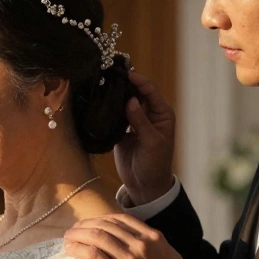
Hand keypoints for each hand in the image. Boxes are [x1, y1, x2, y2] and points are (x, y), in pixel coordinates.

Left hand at [64, 214, 191, 258]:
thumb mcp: (171, 258)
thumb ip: (156, 246)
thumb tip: (140, 239)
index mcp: (154, 238)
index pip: (121, 219)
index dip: (101, 219)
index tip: (90, 223)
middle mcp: (141, 245)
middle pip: (106, 226)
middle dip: (86, 225)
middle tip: (74, 230)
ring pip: (98, 237)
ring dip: (79, 234)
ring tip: (68, 237)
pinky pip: (93, 255)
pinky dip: (78, 249)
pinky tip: (70, 249)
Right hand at [114, 71, 175, 204]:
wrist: (144, 185)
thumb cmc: (155, 164)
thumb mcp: (151, 143)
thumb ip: (141, 121)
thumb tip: (131, 100)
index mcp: (162, 114)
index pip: (151, 91)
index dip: (139, 81)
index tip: (125, 73)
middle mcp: (149, 114)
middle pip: (136, 92)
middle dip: (125, 84)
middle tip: (109, 74)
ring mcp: (134, 121)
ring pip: (124, 102)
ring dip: (115, 95)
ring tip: (101, 83)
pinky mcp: (122, 130)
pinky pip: (114, 115)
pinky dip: (108, 109)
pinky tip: (97, 101)